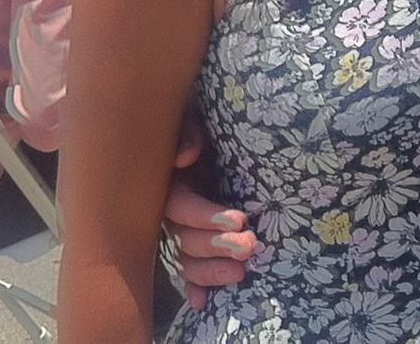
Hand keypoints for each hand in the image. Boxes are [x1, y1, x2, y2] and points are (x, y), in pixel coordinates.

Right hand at [163, 123, 253, 308]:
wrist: (211, 124)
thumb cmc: (198, 118)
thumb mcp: (190, 117)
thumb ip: (186, 132)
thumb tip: (186, 155)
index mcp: (169, 182)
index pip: (179, 206)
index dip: (205, 216)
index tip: (239, 218)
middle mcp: (173, 209)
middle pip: (186, 238)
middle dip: (218, 245)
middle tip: (250, 245)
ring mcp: (184, 226)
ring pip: (189, 257)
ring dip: (212, 269)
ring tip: (243, 271)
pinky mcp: (196, 237)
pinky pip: (189, 268)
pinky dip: (196, 284)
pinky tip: (202, 301)